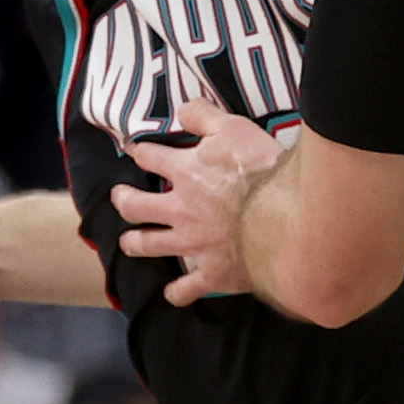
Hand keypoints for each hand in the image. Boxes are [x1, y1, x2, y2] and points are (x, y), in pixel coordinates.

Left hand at [108, 95, 283, 306]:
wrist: (283, 220)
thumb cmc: (262, 171)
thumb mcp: (234, 128)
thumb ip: (205, 117)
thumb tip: (183, 109)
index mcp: (185, 173)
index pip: (150, 158)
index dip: (139, 151)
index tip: (132, 150)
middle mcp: (180, 210)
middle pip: (136, 207)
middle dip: (124, 201)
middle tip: (119, 198)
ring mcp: (193, 244)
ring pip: (151, 246)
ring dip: (136, 244)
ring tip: (129, 242)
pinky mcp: (213, 273)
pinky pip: (188, 288)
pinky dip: (178, 293)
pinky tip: (173, 294)